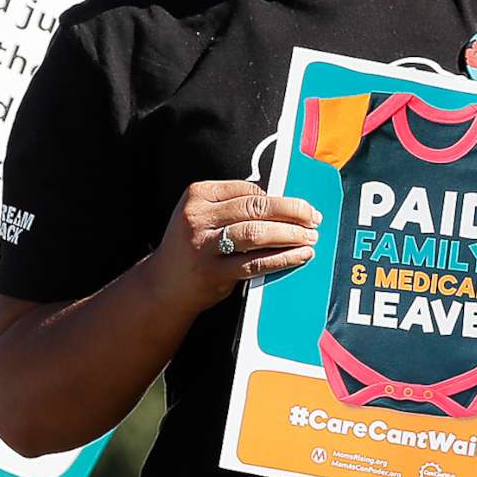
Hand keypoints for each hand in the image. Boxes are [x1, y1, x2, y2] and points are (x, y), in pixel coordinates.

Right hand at [144, 180, 319, 317]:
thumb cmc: (192, 246)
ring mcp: (204, 246)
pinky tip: (299, 256)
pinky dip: (283, 258)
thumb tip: (285, 205)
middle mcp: (198, 217)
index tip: (301, 207)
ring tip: (310, 237)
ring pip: (258, 233)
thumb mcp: (202, 216)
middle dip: (292, 212)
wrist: (163, 285)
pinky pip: (256, 263)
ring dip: (291, 234)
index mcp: (197, 195)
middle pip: (256, 208)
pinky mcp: (213, 272)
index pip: (248, 190)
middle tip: (314, 219)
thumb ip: (232, 207)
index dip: (280, 198)